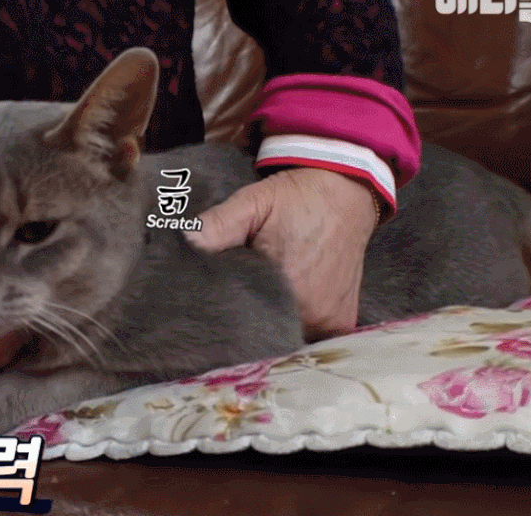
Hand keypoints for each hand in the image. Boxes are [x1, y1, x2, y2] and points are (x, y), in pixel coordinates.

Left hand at [183, 167, 376, 337]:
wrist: (345, 192)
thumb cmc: (296, 199)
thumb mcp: (252, 204)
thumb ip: (217, 225)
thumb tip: (185, 241)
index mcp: (289, 291)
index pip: (245, 324)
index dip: (228, 318)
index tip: (214, 309)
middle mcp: (313, 314)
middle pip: (268, 336)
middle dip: (249, 323)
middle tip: (238, 302)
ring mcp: (331, 322)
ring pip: (289, 338)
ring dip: (276, 326)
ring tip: (262, 304)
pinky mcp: (342, 322)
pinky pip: (313, 338)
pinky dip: (298, 327)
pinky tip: (286, 309)